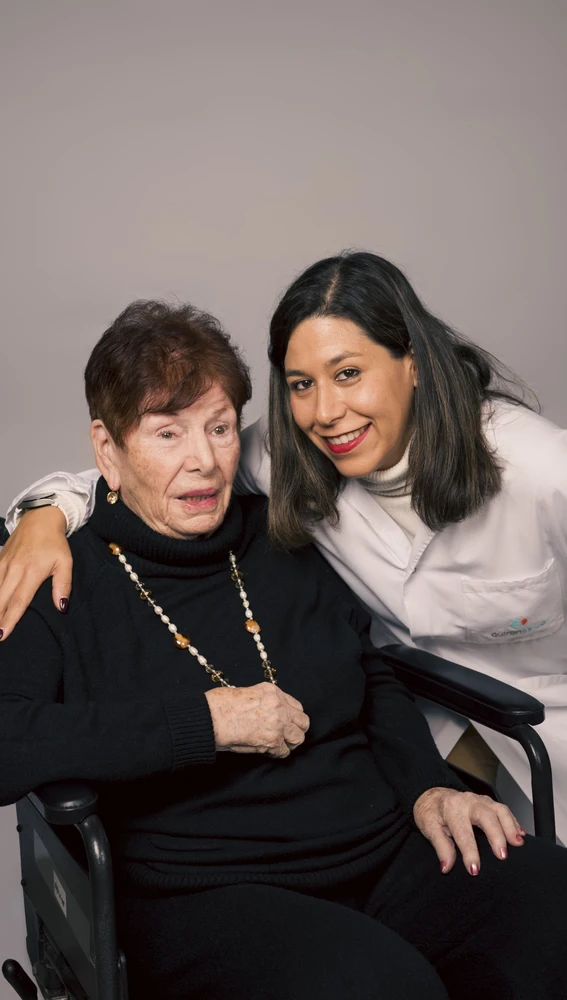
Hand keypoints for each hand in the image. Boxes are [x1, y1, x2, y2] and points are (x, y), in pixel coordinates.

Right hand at [0, 507, 71, 638]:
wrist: (41, 518)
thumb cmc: (55, 542)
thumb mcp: (65, 562)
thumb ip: (63, 585)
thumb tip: (61, 606)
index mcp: (32, 572)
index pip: (19, 600)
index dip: (10, 619)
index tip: (3, 634)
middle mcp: (14, 569)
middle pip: (2, 598)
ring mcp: (4, 563)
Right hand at [205, 682, 309, 757]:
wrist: (211, 718)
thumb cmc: (220, 705)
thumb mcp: (248, 694)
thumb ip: (264, 703)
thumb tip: (269, 714)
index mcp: (272, 692)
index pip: (296, 706)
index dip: (291, 717)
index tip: (286, 723)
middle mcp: (279, 706)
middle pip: (303, 721)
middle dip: (295, 730)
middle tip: (285, 736)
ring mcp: (278, 723)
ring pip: (298, 737)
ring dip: (289, 742)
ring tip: (278, 745)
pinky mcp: (272, 740)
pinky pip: (284, 751)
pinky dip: (277, 753)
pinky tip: (267, 750)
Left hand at [413, 787, 525, 875]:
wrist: (433, 796)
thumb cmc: (432, 813)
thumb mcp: (429, 828)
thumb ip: (440, 847)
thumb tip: (446, 867)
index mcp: (451, 809)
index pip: (462, 832)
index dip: (470, 852)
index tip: (474, 870)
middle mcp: (468, 802)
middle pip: (486, 816)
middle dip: (496, 836)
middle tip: (502, 856)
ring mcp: (480, 800)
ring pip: (499, 810)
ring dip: (510, 826)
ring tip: (517, 843)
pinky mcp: (488, 802)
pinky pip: (504, 810)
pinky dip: (513, 821)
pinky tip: (520, 834)